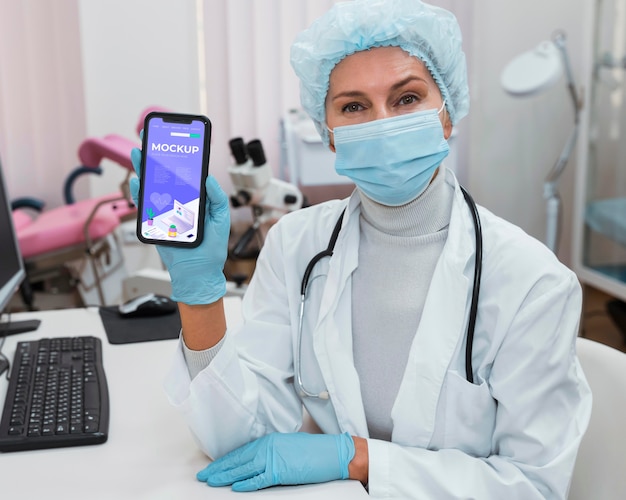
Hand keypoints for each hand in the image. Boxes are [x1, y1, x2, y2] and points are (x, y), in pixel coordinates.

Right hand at [129, 147, 229, 304]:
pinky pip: (144, 205)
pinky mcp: (154, 222)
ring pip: (151, 187)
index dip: (179, 157)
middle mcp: (177, 202)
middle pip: (164, 175)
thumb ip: (217, 198)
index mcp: (194, 199)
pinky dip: (139, 192)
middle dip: (156, 157)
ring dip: (143, 169)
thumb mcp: (220, 219)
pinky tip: (138, 179)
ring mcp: (163, 211)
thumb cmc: (211, 248)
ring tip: (139, 152)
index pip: (185, 174)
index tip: (175, 140)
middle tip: (151, 138)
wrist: (198, 272)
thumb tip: (208, 178)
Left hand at [197, 432, 354, 491]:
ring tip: (211, 481)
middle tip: (203, 475)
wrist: (332, 453)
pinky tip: (233, 487)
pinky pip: (258, 479)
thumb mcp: (288, 446)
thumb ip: (271, 452)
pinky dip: (245, 484)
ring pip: (243, 469)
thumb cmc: (314, 451)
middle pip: (238, 459)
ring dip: (225, 476)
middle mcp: (268, 447)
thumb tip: (257, 463)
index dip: (226, 460)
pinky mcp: (279, 471)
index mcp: (270, 440)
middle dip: (219, 468)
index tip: (213, 466)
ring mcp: (273, 459)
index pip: (242, 451)